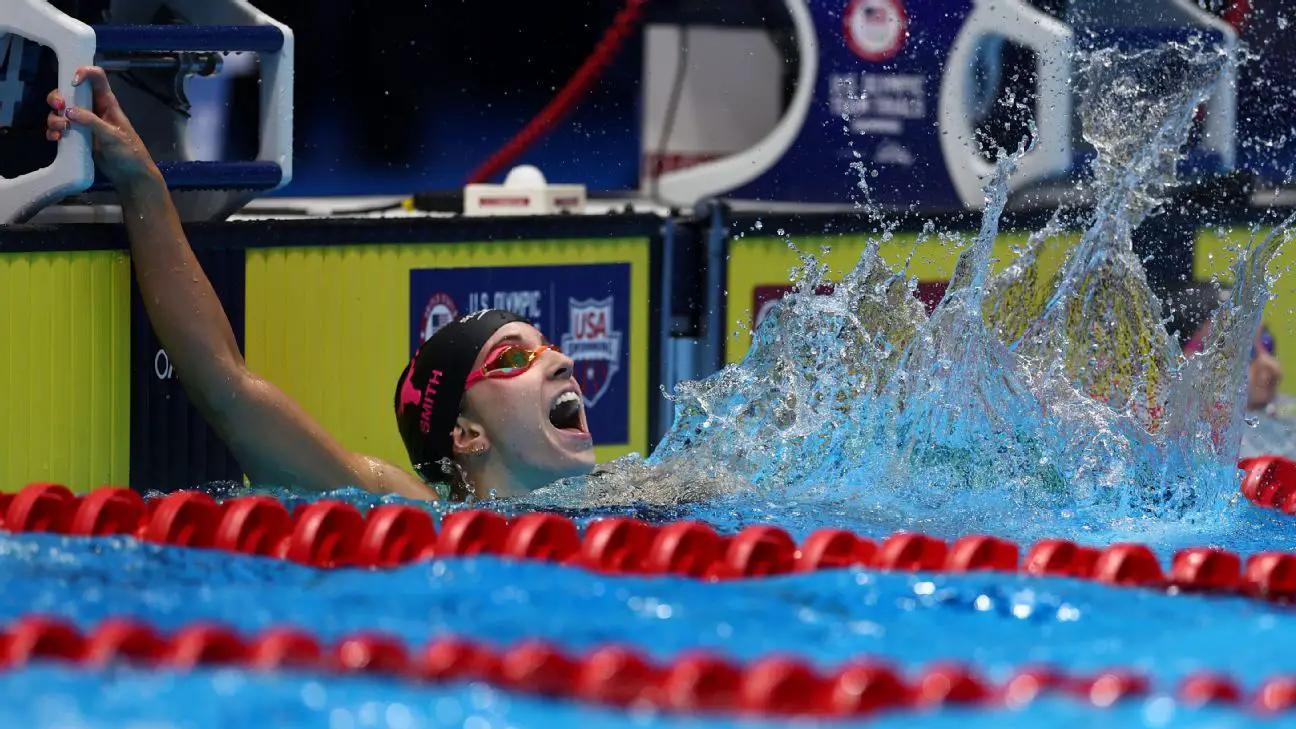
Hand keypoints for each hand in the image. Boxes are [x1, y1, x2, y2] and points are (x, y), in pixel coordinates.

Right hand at [46, 65, 157, 185]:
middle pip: (69, 93)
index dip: (84, 72)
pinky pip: (60, 129)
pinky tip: (55, 138)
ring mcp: (84, 123)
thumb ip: (92, 122)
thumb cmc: (129, 152)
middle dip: (58, 97)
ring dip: (55, 118)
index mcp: (107, 103)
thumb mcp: (113, 135)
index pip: (97, 78)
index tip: (73, 82)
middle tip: (58, 107)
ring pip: (61, 112)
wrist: (130, 175)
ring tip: (62, 129)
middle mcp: (93, 109)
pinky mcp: (77, 137)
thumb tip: (68, 111)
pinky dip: (54, 131)